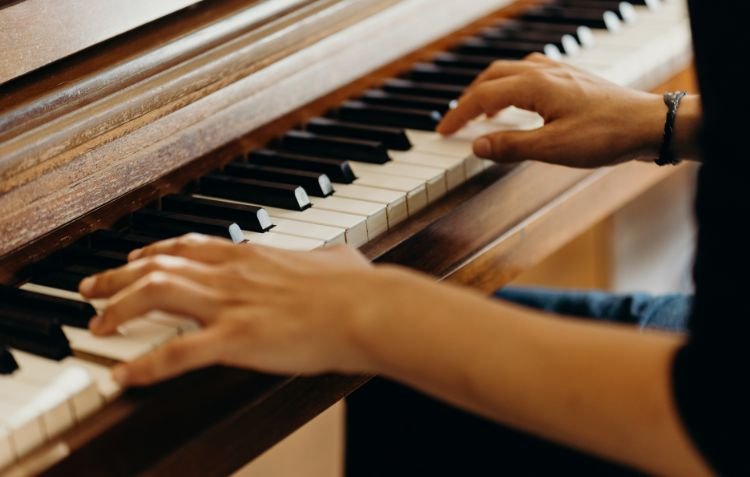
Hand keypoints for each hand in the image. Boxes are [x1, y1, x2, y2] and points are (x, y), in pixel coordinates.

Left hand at [78, 234, 380, 386]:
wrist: (367, 308)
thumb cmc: (357, 286)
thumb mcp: (338, 257)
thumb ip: (325, 254)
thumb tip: (334, 254)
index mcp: (252, 256)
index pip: (189, 246)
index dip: (154, 252)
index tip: (135, 259)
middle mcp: (231, 273)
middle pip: (157, 265)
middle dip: (116, 276)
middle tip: (90, 287)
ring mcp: (230, 305)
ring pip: (154, 294)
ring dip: (118, 309)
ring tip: (96, 324)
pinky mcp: (235, 339)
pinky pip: (175, 353)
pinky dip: (142, 366)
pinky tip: (121, 376)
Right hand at [437, 54, 665, 167]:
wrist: (648, 123)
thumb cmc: (606, 135)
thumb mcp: (553, 148)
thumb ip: (511, 146)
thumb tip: (477, 145)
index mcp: (535, 85)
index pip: (483, 96)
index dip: (459, 114)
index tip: (443, 131)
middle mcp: (544, 72)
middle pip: (492, 76)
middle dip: (469, 98)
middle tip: (455, 120)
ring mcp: (560, 71)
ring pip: (511, 71)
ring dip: (489, 89)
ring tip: (482, 111)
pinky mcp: (572, 78)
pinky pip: (530, 73)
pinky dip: (512, 86)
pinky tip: (519, 102)